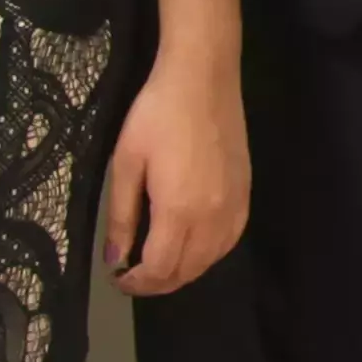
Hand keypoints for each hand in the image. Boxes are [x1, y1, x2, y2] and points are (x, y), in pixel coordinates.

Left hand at [105, 50, 251, 293]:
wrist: (203, 78)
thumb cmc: (157, 114)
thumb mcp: (126, 163)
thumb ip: (122, 216)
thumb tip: (115, 258)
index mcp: (179, 210)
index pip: (160, 268)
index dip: (137, 282)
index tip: (118, 277)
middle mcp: (212, 216)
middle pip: (188, 271)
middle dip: (157, 283)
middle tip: (133, 276)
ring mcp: (234, 205)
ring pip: (211, 260)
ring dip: (184, 272)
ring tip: (159, 265)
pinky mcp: (246, 193)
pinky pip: (230, 240)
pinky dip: (209, 255)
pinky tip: (194, 247)